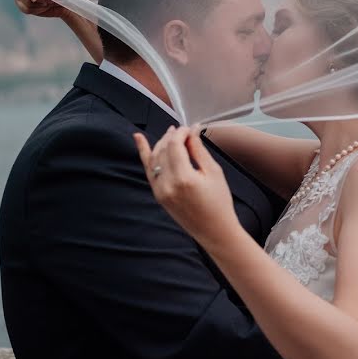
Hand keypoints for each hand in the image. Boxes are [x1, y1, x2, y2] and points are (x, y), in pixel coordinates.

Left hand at [134, 126, 240, 247]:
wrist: (214, 230)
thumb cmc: (219, 202)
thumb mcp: (213, 172)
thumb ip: (199, 150)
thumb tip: (192, 131)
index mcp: (184, 178)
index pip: (175, 145)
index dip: (181, 133)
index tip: (190, 128)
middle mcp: (167, 184)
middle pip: (163, 149)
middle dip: (172, 136)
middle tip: (184, 131)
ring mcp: (160, 191)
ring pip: (154, 157)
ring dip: (162, 142)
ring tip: (171, 133)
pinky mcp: (158, 195)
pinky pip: (148, 170)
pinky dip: (144, 153)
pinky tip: (138, 138)